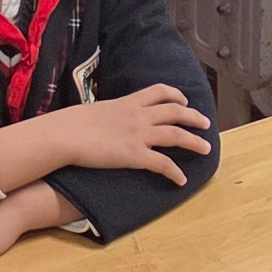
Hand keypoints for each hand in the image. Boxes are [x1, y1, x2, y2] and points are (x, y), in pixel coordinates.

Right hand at [0, 84, 209, 190]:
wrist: (65, 134)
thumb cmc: (70, 123)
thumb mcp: (93, 111)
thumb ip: (105, 115)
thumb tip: (102, 120)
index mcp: (127, 103)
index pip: (158, 92)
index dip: (175, 95)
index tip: (184, 100)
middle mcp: (137, 116)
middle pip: (174, 112)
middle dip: (193, 117)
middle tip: (206, 123)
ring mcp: (138, 135)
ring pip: (175, 135)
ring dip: (193, 141)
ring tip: (206, 149)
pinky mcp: (135, 155)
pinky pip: (162, 164)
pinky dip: (175, 172)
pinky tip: (182, 180)